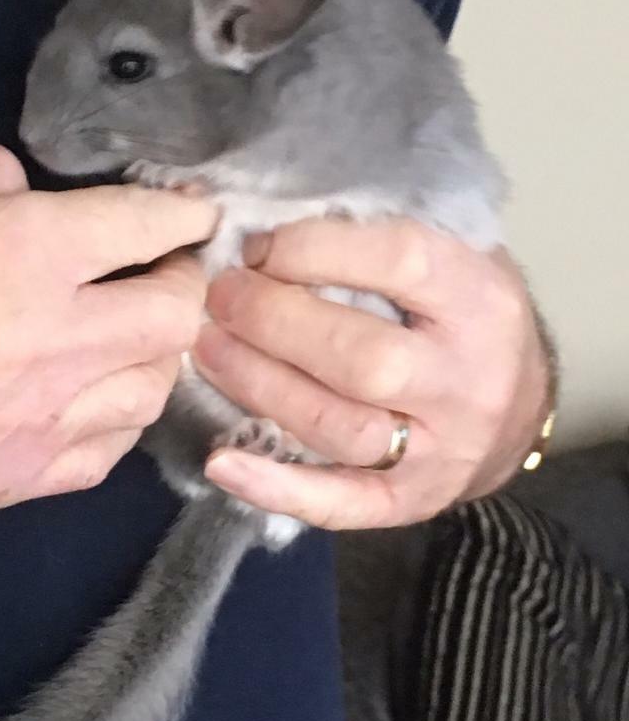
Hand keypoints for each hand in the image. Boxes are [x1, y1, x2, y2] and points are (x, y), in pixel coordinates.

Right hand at [0, 144, 216, 522]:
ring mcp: (33, 421)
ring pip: (151, 388)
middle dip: (182, 283)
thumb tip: (32, 195)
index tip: (194, 215)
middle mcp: (46, 340)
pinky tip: (91, 393)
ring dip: (150, 352)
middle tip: (163, 270)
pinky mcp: (10, 481)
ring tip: (126, 331)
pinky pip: (106, 452)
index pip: (146, 225)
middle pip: (176, 315)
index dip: (183, 214)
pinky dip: (114, 417)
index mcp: (21, 252)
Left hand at [194, 218, 550, 529]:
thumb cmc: (465, 314)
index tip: (254, 243)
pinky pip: (341, 505)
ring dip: (257, 386)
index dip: (312, 249)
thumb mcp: (453, 253)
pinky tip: (221, 462)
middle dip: (273, 322)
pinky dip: (276, 489)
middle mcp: (467, 381)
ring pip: (339, 428)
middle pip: (362, 358)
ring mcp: (442, 451)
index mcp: (480, 300)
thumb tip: (273, 215)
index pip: (398, 262)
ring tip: (205, 349)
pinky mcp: (413, 501)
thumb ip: (381, 234)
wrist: (516, 409)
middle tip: (218, 296)